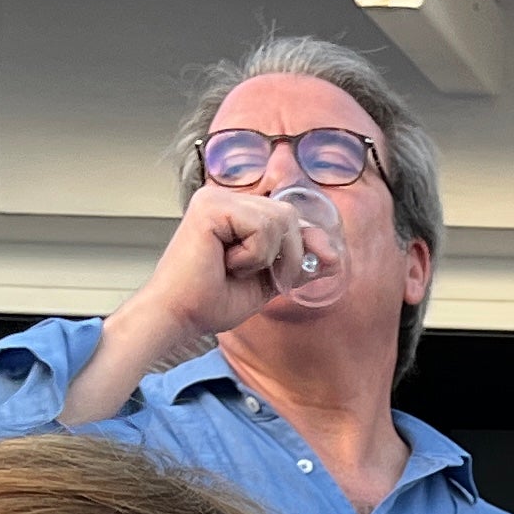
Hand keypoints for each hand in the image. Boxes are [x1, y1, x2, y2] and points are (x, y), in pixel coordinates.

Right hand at [71, 186, 328, 412]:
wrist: (179, 316)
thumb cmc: (210, 302)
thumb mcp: (267, 282)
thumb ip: (297, 265)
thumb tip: (334, 256)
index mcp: (234, 211)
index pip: (287, 215)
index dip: (307, 241)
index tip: (324, 263)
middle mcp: (224, 197)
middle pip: (289, 214)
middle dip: (290, 254)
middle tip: (261, 277)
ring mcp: (216, 198)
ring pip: (279, 219)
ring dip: (267, 257)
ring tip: (234, 269)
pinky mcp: (211, 206)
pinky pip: (262, 227)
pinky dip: (253, 255)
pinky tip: (225, 263)